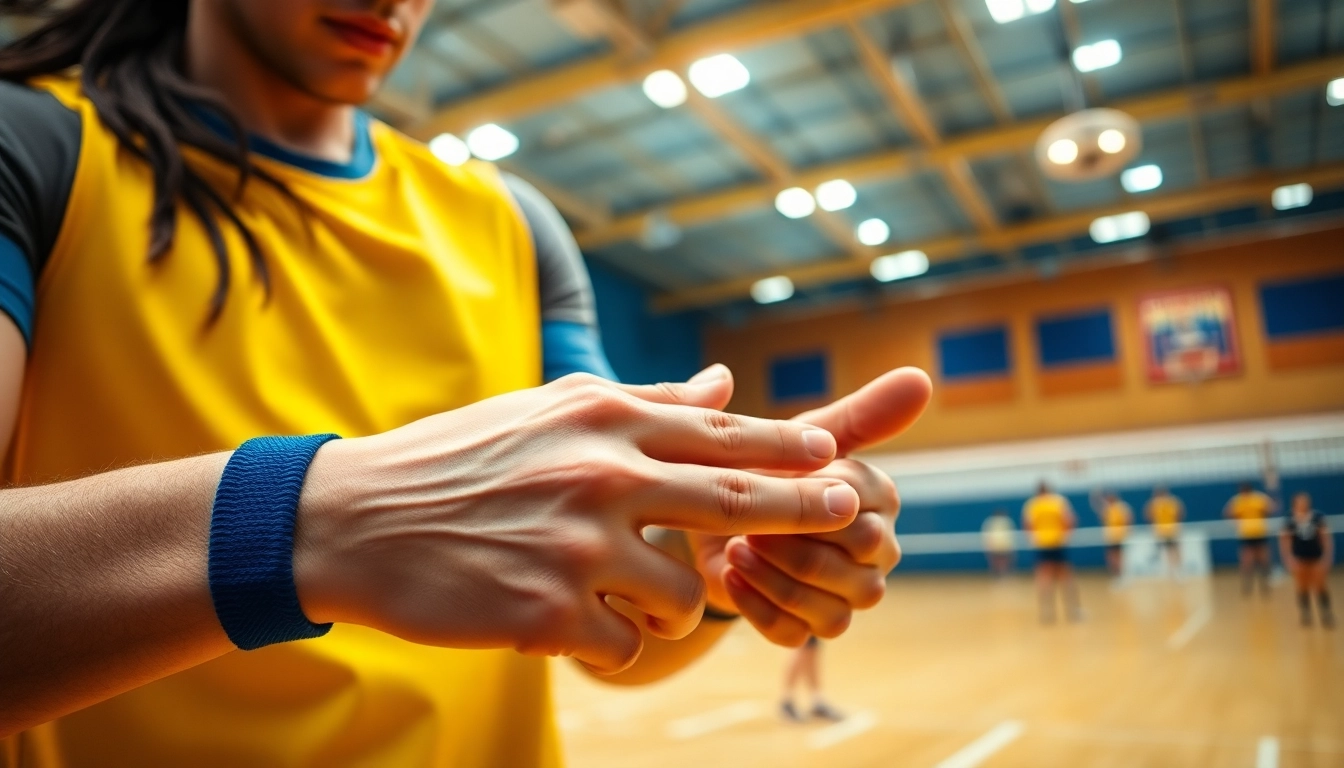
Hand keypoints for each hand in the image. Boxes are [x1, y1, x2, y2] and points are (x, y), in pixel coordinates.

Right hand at [292, 372, 859, 673]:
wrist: (353, 519)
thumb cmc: (457, 459)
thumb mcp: (549, 411)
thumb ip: (644, 402)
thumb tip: (722, 384)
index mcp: (602, 421)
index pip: (720, 435)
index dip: (786, 448)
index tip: (834, 455)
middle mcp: (600, 476)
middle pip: (733, 500)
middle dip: (801, 508)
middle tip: (849, 513)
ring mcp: (577, 547)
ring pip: (683, 595)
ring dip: (672, 604)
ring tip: (622, 595)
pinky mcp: (549, 614)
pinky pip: (627, 644)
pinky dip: (613, 640)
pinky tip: (569, 620)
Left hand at [688, 367, 931, 644]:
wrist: (711, 513)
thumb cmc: (766, 469)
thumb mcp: (806, 438)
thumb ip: (862, 413)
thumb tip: (923, 376)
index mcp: (881, 503)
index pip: (864, 509)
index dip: (814, 498)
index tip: (769, 477)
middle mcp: (877, 554)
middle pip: (860, 562)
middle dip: (799, 541)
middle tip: (748, 519)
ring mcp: (846, 596)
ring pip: (835, 607)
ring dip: (778, 576)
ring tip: (737, 546)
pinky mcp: (808, 628)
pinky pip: (796, 633)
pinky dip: (759, 604)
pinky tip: (731, 573)